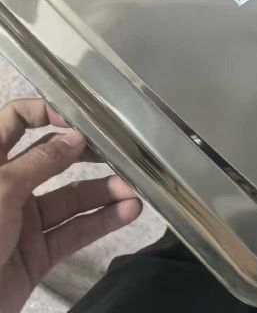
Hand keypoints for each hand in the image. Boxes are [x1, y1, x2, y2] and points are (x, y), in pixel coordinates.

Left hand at [0, 99, 141, 312]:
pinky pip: (74, 232)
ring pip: (70, 198)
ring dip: (103, 192)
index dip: (46, 112)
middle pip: (52, 158)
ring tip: (133, 188)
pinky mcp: (37, 255)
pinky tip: (128, 211)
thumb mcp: (1, 189)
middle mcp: (8, 185)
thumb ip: (41, 161)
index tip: (80, 117)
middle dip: (86, 154)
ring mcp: (23, 221)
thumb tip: (77, 137)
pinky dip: (102, 222)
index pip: (16, 120)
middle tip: (118, 150)